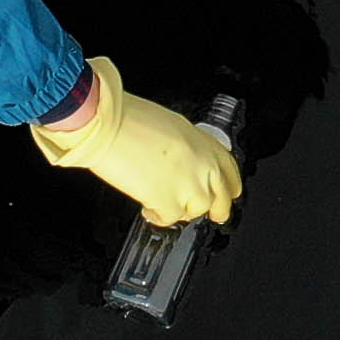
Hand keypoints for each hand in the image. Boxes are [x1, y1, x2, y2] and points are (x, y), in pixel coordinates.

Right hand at [30, 56, 237, 223]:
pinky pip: (170, 220)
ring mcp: (189, 186)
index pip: (230, 170)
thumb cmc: (130, 119)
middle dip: (214, 209)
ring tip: (162, 201)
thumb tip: (184, 161)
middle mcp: (203, 165)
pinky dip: (157, 216)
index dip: (229, 186)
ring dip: (180, 210)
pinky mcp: (168, 202)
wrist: (108, 126)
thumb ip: (187, 147)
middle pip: (221, 199)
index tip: (227, 194)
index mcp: (204, 143)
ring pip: (196, 212)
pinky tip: (148, 208)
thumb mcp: (171, 125)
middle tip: (205, 213)